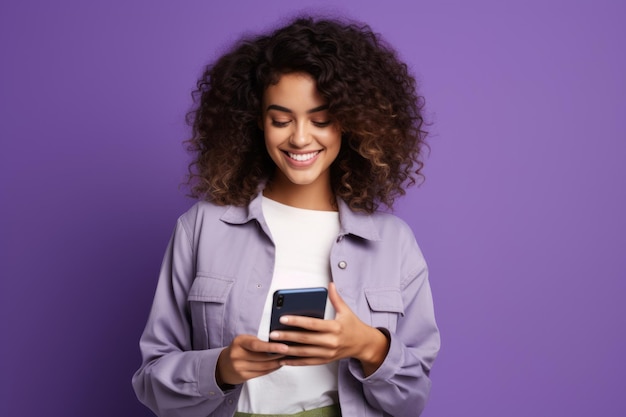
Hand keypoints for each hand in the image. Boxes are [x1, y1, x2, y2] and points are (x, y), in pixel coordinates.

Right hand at [216, 334, 288, 385]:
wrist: (223, 365)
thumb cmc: (238, 349)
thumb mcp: (244, 340)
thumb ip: (258, 341)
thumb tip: (279, 341)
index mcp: (239, 342)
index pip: (257, 345)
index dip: (272, 347)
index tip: (285, 347)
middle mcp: (237, 355)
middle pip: (263, 357)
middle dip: (278, 355)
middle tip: (291, 352)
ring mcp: (239, 367)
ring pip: (264, 366)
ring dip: (277, 363)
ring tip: (286, 358)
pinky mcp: (243, 376)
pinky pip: (262, 373)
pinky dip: (272, 369)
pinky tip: (278, 364)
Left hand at [268, 282, 389, 375]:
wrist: (363, 344)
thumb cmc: (353, 326)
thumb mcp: (346, 311)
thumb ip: (336, 298)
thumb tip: (330, 284)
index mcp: (335, 327)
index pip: (312, 324)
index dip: (297, 321)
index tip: (283, 318)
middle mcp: (331, 341)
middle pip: (305, 339)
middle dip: (287, 336)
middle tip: (273, 334)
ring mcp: (328, 353)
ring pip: (304, 353)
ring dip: (288, 350)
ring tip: (275, 346)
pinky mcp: (325, 360)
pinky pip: (308, 362)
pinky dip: (295, 362)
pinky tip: (283, 359)